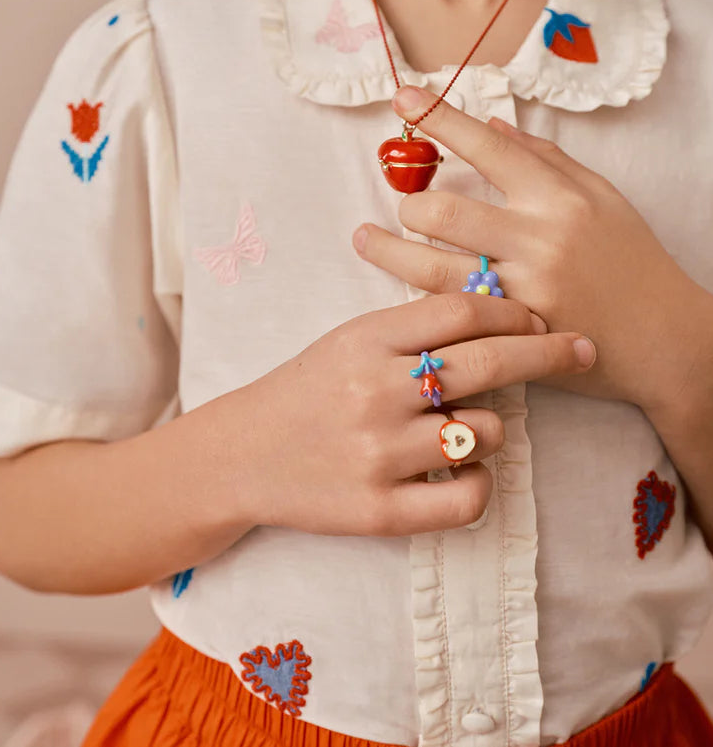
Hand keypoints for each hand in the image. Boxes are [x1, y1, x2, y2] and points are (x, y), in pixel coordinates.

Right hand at [235, 294, 592, 537]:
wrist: (241, 456)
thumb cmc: (306, 390)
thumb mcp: (349, 340)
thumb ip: (412, 327)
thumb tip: (496, 311)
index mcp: (366, 340)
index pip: (461, 311)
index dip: (512, 310)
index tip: (539, 317)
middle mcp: (375, 392)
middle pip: (489, 362)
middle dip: (549, 351)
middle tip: (582, 349)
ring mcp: (378, 454)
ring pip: (485, 433)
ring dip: (492, 428)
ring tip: (463, 429)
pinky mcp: (379, 511)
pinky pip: (467, 497)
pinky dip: (479, 484)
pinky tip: (460, 473)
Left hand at [352, 85, 708, 414]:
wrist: (665, 338)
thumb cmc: (631, 258)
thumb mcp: (601, 196)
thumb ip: (544, 158)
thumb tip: (492, 122)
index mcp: (558, 196)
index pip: (488, 145)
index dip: (440, 118)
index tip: (403, 97)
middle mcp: (539, 238)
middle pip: (444, 210)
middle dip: (409, 203)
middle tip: (399, 204)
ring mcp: (524, 288)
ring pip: (433, 267)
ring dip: (389, 251)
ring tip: (366, 238)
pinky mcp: (514, 332)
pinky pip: (452, 309)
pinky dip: (422, 295)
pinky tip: (402, 285)